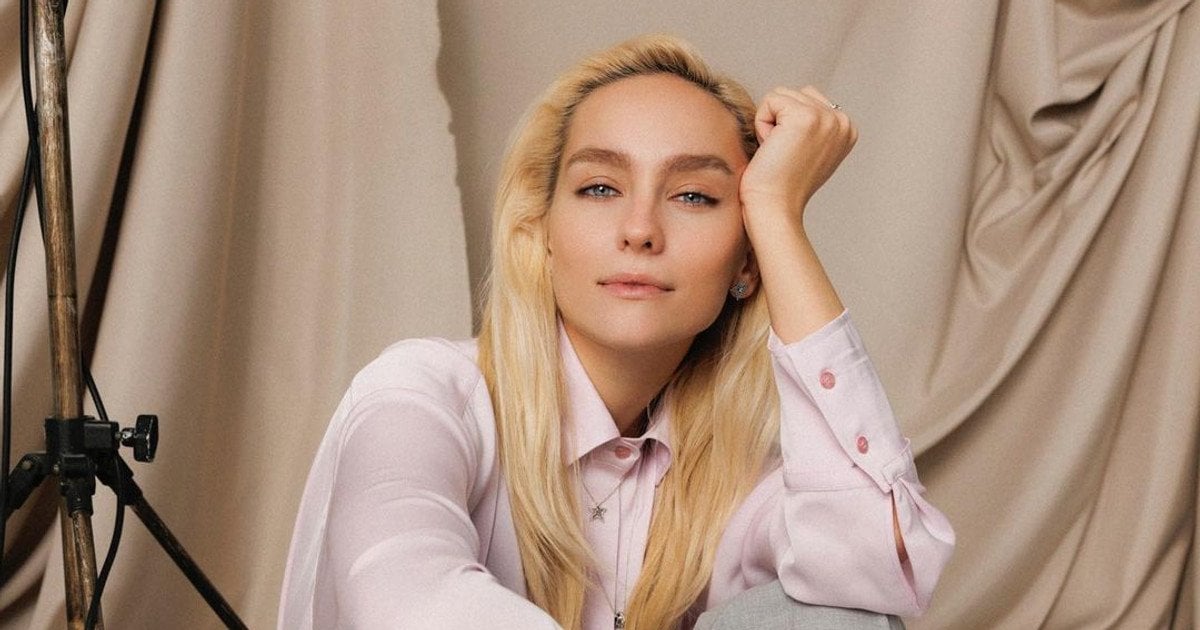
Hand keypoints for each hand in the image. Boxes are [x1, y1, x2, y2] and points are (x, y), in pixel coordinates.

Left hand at [740, 86, 856, 230]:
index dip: (787, 126)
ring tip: (778, 152)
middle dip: (778, 122)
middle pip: (793, 93)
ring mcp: (827, 117)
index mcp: (846, 128)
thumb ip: (812, 126)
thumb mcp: (809, 151)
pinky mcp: (806, 116)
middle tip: (783, 155)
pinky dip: (762, 125)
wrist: (775, 207)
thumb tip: (797, 103)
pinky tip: (772, 149)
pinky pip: (770, 100)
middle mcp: (842, 121)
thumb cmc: (783, 186)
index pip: (806, 99)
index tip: (793, 155)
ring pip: (780, 95)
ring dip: (769, 123)